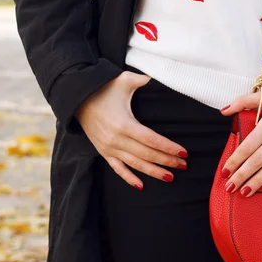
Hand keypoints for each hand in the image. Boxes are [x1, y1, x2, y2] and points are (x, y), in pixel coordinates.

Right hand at [75, 71, 187, 189]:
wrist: (77, 97)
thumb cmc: (104, 87)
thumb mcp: (124, 80)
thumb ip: (145, 80)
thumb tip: (164, 75)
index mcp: (124, 124)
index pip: (152, 140)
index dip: (168, 148)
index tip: (183, 153)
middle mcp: (116, 139)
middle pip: (147, 154)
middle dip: (167, 161)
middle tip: (184, 165)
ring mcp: (109, 148)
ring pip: (135, 165)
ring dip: (154, 172)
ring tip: (171, 177)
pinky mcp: (103, 152)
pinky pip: (117, 169)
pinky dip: (129, 178)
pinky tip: (141, 186)